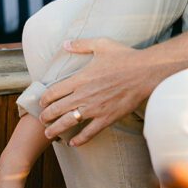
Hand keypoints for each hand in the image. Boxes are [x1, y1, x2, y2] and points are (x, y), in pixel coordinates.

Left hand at [39, 38, 159, 144]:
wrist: (145, 72)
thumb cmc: (124, 57)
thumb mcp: (101, 45)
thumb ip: (81, 45)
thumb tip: (65, 43)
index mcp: (80, 78)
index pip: (54, 92)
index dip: (44, 99)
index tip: (41, 102)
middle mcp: (83, 95)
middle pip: (57, 109)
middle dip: (46, 116)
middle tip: (42, 120)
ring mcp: (94, 108)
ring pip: (68, 123)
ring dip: (56, 129)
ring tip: (49, 134)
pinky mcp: (107, 118)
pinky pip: (89, 133)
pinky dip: (79, 140)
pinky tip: (73, 143)